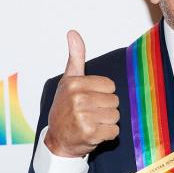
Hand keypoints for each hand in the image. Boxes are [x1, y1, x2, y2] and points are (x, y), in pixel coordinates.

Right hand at [43, 30, 119, 157]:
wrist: (58, 140)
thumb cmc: (65, 108)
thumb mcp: (69, 80)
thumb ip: (75, 57)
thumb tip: (73, 32)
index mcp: (75, 84)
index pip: (110, 86)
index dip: (103, 94)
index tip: (88, 99)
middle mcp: (78, 98)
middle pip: (115, 101)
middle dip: (105, 109)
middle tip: (89, 114)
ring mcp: (83, 116)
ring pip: (116, 116)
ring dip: (107, 122)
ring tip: (92, 123)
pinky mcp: (90, 133)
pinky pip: (114, 131)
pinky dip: (107, 135)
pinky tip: (94, 134)